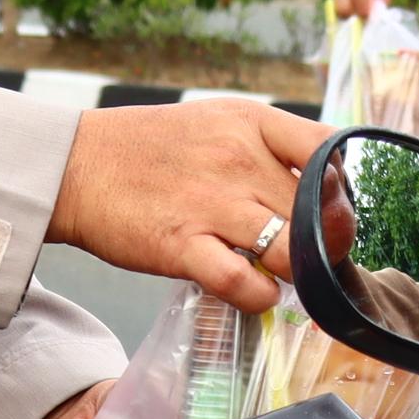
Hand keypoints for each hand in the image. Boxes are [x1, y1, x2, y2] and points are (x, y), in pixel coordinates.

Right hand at [49, 98, 317, 312]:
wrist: (76, 166)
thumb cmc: (150, 149)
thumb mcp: (218, 122)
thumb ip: (270, 146)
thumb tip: (324, 186)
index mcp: (251, 123)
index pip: (329, 149)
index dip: (342, 188)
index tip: (331, 210)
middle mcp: (238, 159)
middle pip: (317, 214)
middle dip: (322, 244)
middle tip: (304, 256)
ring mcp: (211, 204)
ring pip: (292, 252)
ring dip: (296, 273)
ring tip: (280, 273)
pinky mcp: (182, 245)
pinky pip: (244, 283)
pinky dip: (260, 296)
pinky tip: (255, 290)